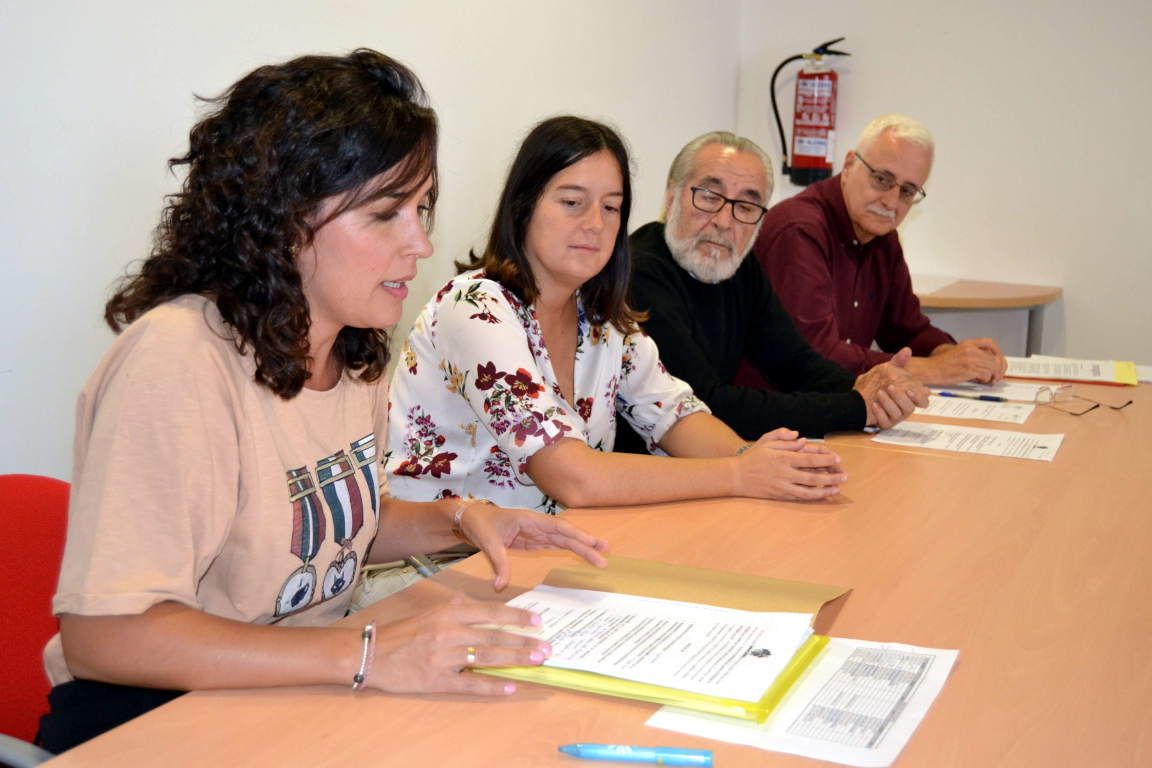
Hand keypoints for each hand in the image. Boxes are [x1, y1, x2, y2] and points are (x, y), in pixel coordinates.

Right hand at [370, 596, 548, 694]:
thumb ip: (457, 608)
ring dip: (515, 660)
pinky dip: (491, 686)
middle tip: (546, 648)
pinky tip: (509, 687)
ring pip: (487, 658)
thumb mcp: (431, 611)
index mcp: (448, 613)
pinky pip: (470, 683)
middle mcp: (449, 632)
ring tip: (535, 662)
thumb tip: (485, 608)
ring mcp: (443, 657)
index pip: (490, 613)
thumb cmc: (404, 633)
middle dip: (523, 642)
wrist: (372, 654)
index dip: (516, 617)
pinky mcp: (437, 680)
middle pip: (494, 637)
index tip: (537, 622)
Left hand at [458, 502, 608, 589]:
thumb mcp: (488, 543)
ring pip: (563, 539)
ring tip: (600, 555)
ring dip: (581, 547)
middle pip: (565, 534)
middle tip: (605, 553)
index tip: (592, 542)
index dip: (576, 535)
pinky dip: (568, 549)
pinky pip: (554, 545)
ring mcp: (535, 532)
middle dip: (585, 543)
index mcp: (529, 520)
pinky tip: (581, 553)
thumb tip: (500, 587)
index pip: (557, 527)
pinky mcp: (531, 540)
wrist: (469, 518)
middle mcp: (536, 525)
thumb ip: (498, 564)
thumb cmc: (480, 524)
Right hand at [735, 433, 846, 500]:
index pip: (809, 459)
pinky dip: (813, 497)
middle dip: (831, 477)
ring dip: (825, 491)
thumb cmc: (753, 457)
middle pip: (813, 477)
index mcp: (783, 458)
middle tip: (845, 476)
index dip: (825, 460)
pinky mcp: (780, 496)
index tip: (838, 459)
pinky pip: (800, 498)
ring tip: (837, 488)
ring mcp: (782, 486)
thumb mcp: (766, 441)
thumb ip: (782, 436)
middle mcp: (784, 473)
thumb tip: (800, 437)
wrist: (737, 477)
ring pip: (808, 491)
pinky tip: (822, 494)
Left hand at [854, 348, 929, 428]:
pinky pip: (886, 422)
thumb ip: (898, 362)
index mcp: (908, 397)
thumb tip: (907, 350)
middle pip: (910, 407)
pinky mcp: (885, 423)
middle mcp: (904, 408)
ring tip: (879, 393)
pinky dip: (880, 413)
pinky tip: (874, 405)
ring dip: (889, 403)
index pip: (923, 400)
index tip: (909, 389)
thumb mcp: (886, 371)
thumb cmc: (876, 384)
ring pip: (899, 414)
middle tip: (890, 387)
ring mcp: (895, 417)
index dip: (920, 397)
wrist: (858, 397)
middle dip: (901, 397)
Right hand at [905, 339, 1006, 384]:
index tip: (998, 361)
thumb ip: (973, 354)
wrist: (930, 370)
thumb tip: (989, 363)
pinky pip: (986, 374)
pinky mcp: (968, 369)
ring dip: (991, 375)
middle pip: (994, 358)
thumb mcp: (958, 353)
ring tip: (985, 379)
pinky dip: (985, 379)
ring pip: (992, 367)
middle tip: (996, 376)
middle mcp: (970, 349)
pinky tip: (978, 380)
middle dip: (998, 368)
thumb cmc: (942, 365)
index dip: (998, 352)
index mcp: (968, 344)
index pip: (991, 343)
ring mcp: (969, 359)